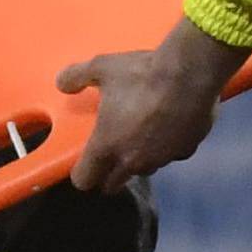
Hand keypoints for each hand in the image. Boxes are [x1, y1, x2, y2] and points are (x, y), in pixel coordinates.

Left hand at [57, 17, 251, 192]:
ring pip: (145, 170)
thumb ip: (76, 77)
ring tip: (140, 136)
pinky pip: (171, 155)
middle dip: (109, 175)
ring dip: (139, 160)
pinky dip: (167, 147)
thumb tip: (61, 83)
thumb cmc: (140, 73)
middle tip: (109, 155)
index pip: (85, 180)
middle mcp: (133, 160)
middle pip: (114, 184)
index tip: (83, 164)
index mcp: (106, 146)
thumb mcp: (100, 67)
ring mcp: (162, 158)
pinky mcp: (187, 150)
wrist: (190, 72)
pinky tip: (169, 127)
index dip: (81, 174)